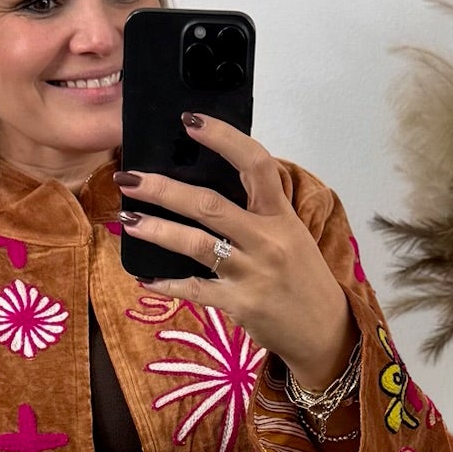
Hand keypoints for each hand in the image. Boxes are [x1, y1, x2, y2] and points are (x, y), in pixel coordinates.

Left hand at [115, 113, 355, 388]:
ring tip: (128, 219)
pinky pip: (195, 290)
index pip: (255, 164)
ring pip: (196, 245)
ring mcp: (252, 273)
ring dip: (157, 230)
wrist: (324, 330)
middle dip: (164, 189)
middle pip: (209, 205)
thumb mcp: (291, 234)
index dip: (223, 138)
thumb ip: (258, 210)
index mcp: (281, 214)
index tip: (191, 121)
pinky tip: (145, 278)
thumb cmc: (302, 276)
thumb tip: (210, 182)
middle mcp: (267, 240)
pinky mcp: (240, 305)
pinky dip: (168, 284)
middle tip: (129, 178)